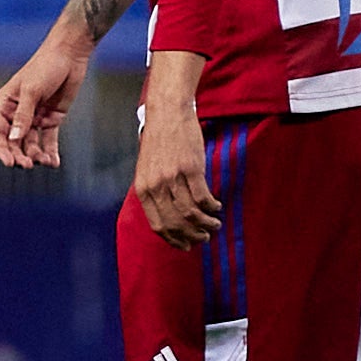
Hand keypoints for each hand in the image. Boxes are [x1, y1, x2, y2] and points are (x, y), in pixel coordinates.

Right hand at [0, 36, 84, 169]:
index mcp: (5, 105)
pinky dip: (51, 152)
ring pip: (32, 144)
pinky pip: (48, 140)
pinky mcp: (51, 120)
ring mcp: (35, 118)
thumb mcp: (31, 91)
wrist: (69, 56)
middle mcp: (17, 114)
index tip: (9, 162)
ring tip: (46, 161)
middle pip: (14, 142)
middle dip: (20, 155)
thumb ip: (23, 116)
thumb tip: (14, 138)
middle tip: (28, 165)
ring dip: (36, 155)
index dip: (1, 148)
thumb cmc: (45, 67)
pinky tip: (54, 162)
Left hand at [131, 91, 222, 247]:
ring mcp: (172, 177)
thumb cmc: (159, 142)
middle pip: (176, 223)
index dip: (174, 240)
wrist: (167, 114)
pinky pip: (203, 197)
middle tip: (204, 238)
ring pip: (191, 214)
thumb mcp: (148, 169)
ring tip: (214, 224)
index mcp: (143, 189)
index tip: (186, 247)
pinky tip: (216, 207)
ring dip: (206, 224)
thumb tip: (168, 217)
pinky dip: (212, 207)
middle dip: (192, 236)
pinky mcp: (190, 168)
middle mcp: (155, 185)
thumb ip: (155, 192)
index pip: (157, 225)